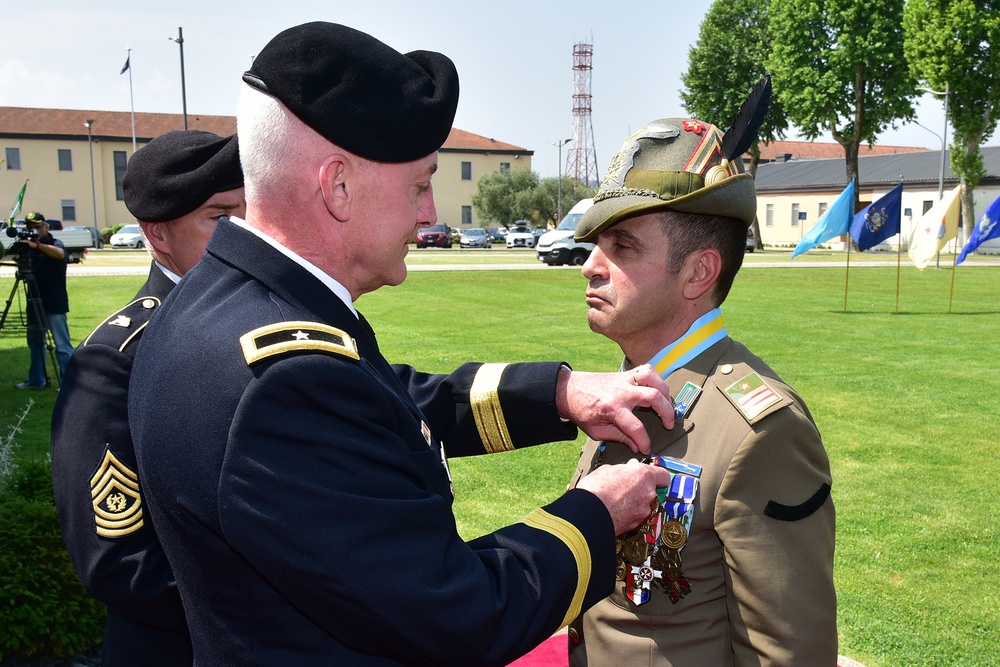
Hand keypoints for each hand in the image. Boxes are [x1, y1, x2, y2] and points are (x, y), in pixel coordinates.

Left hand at [555, 365, 673, 454]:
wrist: (568, 390)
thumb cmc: (581, 410)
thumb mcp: (597, 431)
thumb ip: (619, 437)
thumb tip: (636, 446)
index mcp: (612, 408)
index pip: (636, 427)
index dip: (644, 441)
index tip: (646, 448)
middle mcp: (621, 392)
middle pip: (653, 398)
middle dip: (666, 414)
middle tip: (668, 425)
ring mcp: (623, 380)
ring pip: (652, 378)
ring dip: (665, 392)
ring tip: (668, 405)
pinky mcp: (624, 374)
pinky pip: (646, 370)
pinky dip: (656, 378)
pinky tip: (658, 389)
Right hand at [577, 459, 670, 534]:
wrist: (589, 514)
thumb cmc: (595, 490)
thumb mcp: (607, 469)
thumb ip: (622, 469)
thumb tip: (624, 470)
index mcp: (643, 475)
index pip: (663, 475)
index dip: (655, 474)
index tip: (649, 474)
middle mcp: (648, 493)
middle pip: (651, 489)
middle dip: (640, 487)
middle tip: (625, 484)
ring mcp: (643, 510)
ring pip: (643, 503)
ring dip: (634, 501)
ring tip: (616, 499)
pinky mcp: (636, 523)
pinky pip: (636, 515)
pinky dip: (628, 512)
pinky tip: (615, 509)